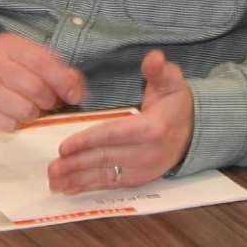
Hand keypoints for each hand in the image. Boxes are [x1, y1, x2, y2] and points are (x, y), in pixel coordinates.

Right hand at [0, 32, 85, 133]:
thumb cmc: (1, 77)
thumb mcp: (25, 63)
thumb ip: (56, 71)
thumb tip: (78, 90)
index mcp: (7, 45)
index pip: (43, 62)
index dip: (63, 81)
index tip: (73, 96)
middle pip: (37, 89)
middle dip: (47, 101)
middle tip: (42, 103)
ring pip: (26, 110)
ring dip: (30, 115)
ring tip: (20, 107)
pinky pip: (11, 125)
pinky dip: (13, 125)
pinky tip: (4, 115)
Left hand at [45, 52, 193, 194]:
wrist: (194, 132)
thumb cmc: (176, 104)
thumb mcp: (171, 81)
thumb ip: (159, 70)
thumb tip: (153, 58)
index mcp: (153, 129)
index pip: (114, 135)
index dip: (88, 141)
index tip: (65, 147)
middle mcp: (148, 153)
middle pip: (105, 159)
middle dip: (76, 164)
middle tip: (51, 168)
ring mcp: (143, 170)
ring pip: (105, 176)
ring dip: (78, 180)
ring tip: (55, 182)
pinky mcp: (139, 179)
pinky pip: (111, 184)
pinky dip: (89, 187)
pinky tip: (70, 189)